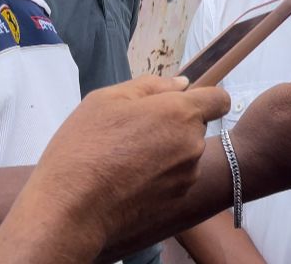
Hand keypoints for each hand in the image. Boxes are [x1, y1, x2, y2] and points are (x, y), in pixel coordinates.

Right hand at [7, 76, 228, 255]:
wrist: (71, 206)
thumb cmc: (85, 146)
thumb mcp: (107, 100)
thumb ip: (150, 86)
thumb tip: (183, 83)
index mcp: (180, 113)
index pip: (219, 99)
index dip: (204, 97)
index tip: (181, 103)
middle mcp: (193, 143)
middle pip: (196, 126)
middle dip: (174, 125)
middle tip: (135, 133)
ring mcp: (188, 174)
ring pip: (185, 153)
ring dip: (167, 152)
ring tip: (126, 159)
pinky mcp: (177, 198)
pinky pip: (176, 178)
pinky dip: (160, 176)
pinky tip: (129, 180)